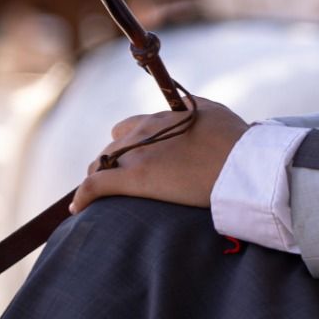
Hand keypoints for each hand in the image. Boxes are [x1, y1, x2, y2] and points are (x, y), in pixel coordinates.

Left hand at [69, 95, 248, 213]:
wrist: (241, 163)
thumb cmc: (234, 139)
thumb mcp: (213, 112)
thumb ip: (193, 109)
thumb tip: (186, 109)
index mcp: (161, 117)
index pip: (128, 128)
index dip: (127, 144)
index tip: (133, 159)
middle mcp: (143, 132)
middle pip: (113, 147)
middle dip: (114, 162)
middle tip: (121, 182)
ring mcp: (136, 155)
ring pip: (100, 164)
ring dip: (100, 177)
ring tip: (101, 197)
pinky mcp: (134, 179)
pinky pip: (94, 185)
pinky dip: (83, 196)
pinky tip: (77, 208)